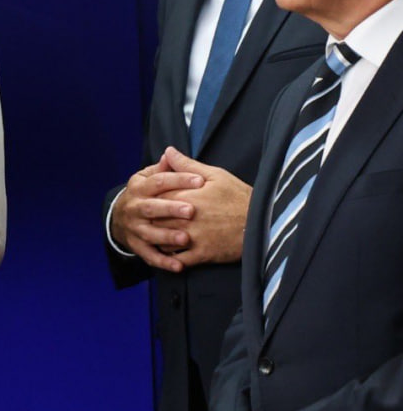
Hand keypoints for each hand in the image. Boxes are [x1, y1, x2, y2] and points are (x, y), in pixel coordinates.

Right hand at [110, 154, 204, 272]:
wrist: (119, 218)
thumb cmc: (143, 195)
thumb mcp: (147, 178)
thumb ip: (162, 169)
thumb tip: (171, 153)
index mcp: (139, 188)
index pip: (158, 181)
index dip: (179, 180)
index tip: (200, 180)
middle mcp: (134, 207)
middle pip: (151, 208)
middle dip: (171, 209)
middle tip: (191, 210)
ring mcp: (134, 228)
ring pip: (149, 233)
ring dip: (167, 236)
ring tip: (186, 239)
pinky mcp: (136, 246)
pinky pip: (150, 255)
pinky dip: (164, 261)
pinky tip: (179, 266)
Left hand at [150, 147, 250, 266]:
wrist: (264, 224)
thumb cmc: (240, 197)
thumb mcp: (216, 175)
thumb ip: (187, 165)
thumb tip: (168, 151)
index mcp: (187, 195)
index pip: (156, 195)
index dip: (151, 196)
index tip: (149, 198)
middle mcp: (186, 217)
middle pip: (155, 217)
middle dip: (150, 217)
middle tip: (147, 217)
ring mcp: (193, 237)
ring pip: (162, 238)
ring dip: (157, 236)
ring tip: (155, 234)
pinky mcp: (202, 254)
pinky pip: (177, 259)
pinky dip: (169, 257)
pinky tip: (169, 251)